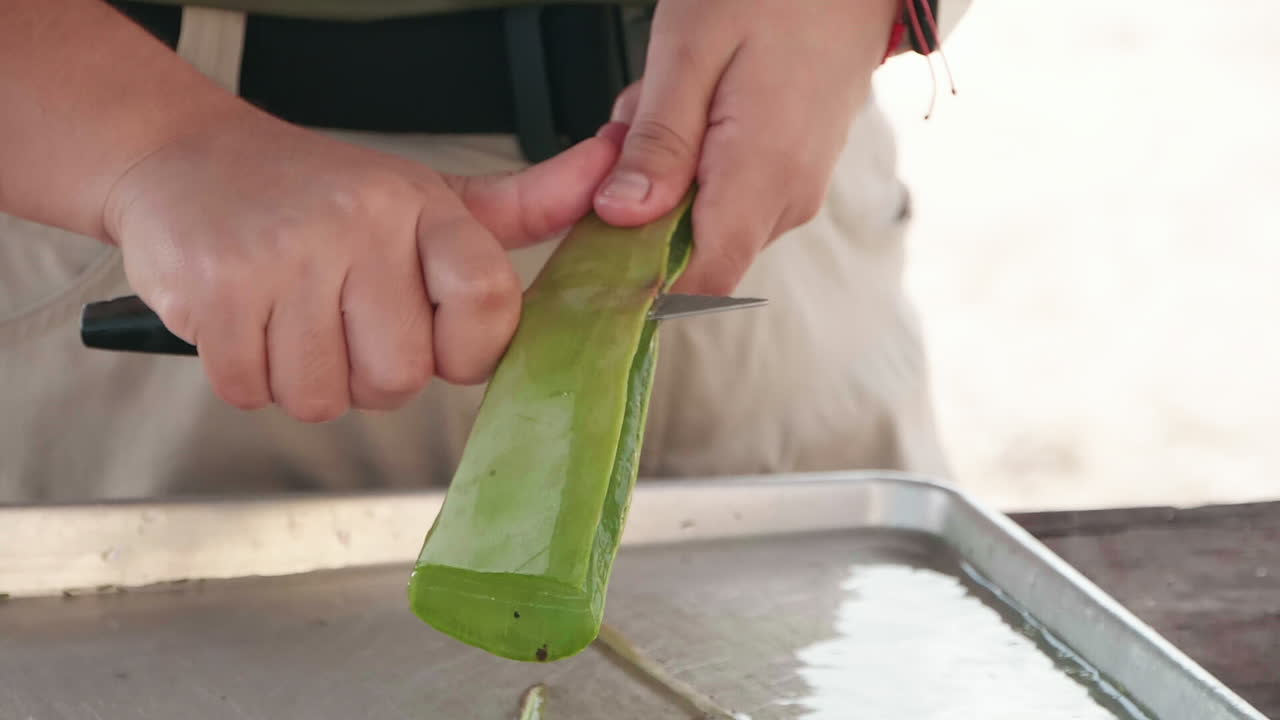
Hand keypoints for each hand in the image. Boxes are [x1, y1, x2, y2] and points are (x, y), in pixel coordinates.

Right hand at [105, 107, 622, 420]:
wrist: (187, 158)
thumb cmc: (318, 191)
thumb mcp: (430, 192)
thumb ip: (527, 205)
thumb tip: (610, 178)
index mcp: (422, 206)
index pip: (489, 306)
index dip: (467, 349)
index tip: (438, 337)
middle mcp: (358, 223)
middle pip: (401, 377)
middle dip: (372, 374)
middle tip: (345, 323)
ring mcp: (284, 255)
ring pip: (325, 398)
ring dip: (308, 379)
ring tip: (295, 317)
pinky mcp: (216, 291)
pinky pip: (255, 393)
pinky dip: (250, 378)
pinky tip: (251, 324)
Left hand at [594, 0, 898, 294]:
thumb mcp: (690, 50)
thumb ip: (658, 141)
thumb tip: (620, 217)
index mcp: (764, 175)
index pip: (702, 281)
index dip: (643, 284)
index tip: (598, 243)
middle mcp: (788, 200)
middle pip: (692, 253)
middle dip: (642, 207)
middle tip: (630, 124)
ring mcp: (796, 192)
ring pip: (703, 223)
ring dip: (665, 177)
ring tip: (665, 99)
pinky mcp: (793, 178)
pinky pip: (725, 196)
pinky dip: (690, 163)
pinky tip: (691, 103)